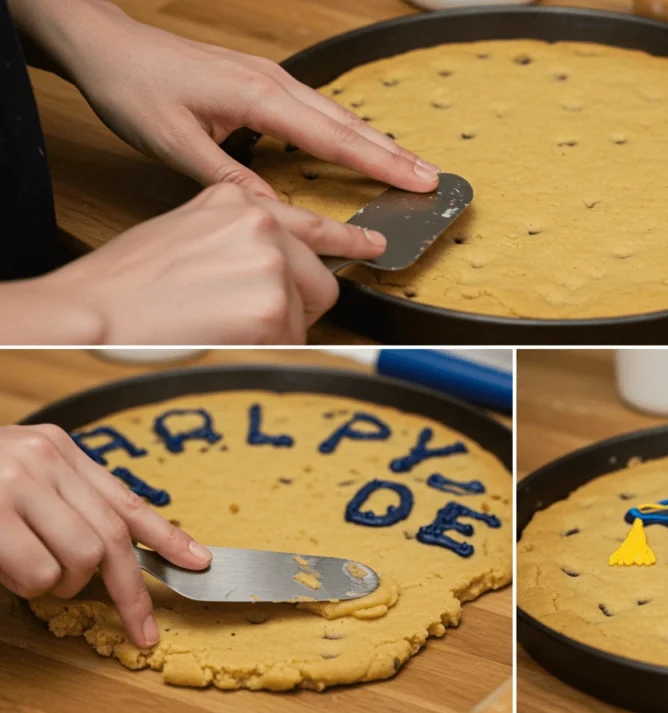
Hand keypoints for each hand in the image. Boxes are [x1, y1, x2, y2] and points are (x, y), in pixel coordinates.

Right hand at [0, 424, 211, 647]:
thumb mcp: (26, 472)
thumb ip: (70, 500)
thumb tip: (119, 549)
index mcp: (60, 450)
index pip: (127, 499)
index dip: (168, 536)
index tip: (199, 563)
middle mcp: (44, 461)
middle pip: (113, 538)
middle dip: (129, 591)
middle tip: (139, 626)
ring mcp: (15, 485)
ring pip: (79, 559)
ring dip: (61, 584)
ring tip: (30, 572)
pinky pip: (35, 572)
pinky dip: (26, 584)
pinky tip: (4, 564)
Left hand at [11, 0, 438, 197]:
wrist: (107, 46)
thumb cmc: (136, 89)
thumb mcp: (176, 144)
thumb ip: (232, 179)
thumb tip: (278, 213)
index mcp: (260, 97)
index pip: (335, 139)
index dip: (381, 164)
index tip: (419, 182)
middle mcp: (275, 82)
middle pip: (349, 123)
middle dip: (395, 153)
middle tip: (434, 179)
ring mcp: (272, 78)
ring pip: (338, 114)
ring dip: (377, 142)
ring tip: (410, 166)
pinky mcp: (263, 82)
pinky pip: (319, 110)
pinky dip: (349, 131)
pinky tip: (359, 144)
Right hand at [24, 183, 378, 343]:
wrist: (90, 316)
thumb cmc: (124, 288)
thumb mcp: (185, 236)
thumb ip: (236, 241)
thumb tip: (273, 267)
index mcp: (234, 202)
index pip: (308, 223)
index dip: (346, 240)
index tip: (373, 245)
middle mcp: (261, 224)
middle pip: (318, 280)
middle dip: (293, 306)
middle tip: (243, 317)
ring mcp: (272, 264)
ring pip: (307, 315)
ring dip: (276, 331)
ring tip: (220, 325)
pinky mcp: (275, 308)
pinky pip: (295, 343)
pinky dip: (267, 351)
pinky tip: (225, 338)